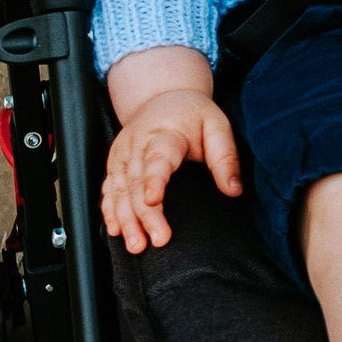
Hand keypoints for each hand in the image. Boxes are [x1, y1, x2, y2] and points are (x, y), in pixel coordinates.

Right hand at [102, 55, 241, 253]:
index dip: (154, 180)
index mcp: (164, 133)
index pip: (157, 159)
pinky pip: (108, 189)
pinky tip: (115, 230)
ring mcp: (122, 154)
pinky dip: (109, 210)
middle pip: (137, 182)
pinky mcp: (114, 164)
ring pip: (119, 189)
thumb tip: (234, 191)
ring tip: (135, 245)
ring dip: (124, 218)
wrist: (163, 96)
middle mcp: (137, 144)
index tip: (154, 200)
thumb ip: (226, 158)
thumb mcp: (217, 126)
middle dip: (144, 214)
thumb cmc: (193, 115)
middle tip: (157, 240)